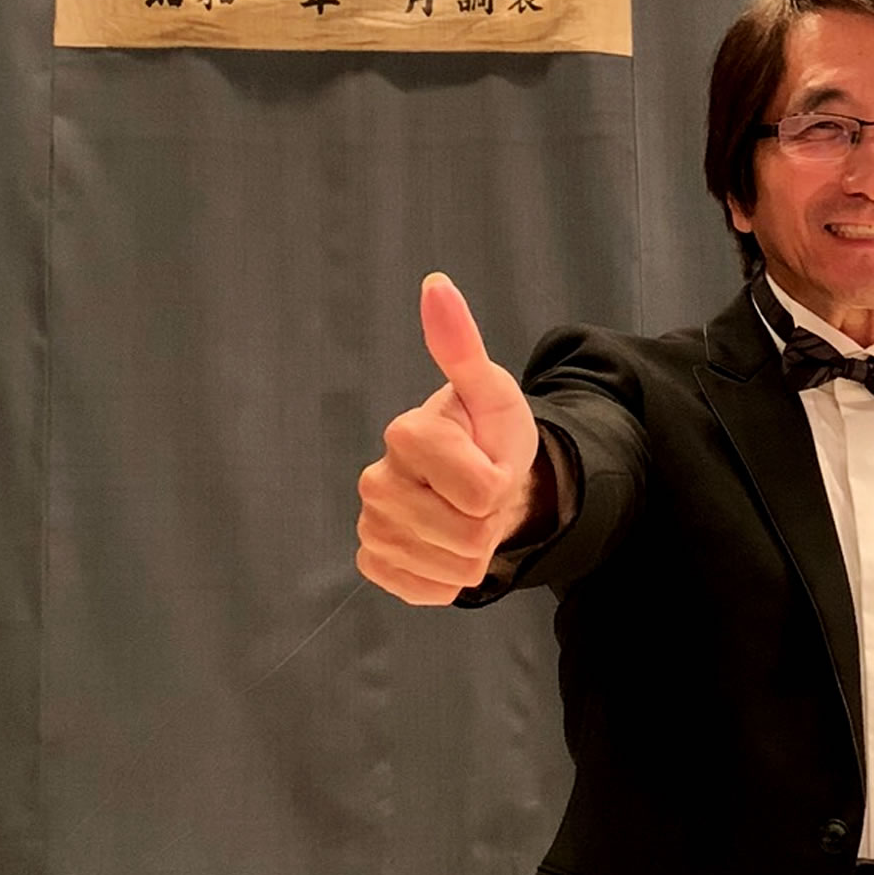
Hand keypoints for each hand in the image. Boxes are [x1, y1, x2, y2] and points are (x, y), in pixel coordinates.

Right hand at [356, 273, 544, 605]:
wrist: (480, 483)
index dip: (502, 482)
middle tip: (481, 495)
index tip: (491, 461)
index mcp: (405, 434)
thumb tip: (436, 284)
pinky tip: (446, 548)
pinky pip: (426, 590)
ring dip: (476, 553)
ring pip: (452, 569)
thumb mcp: (494, 392)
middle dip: (491, 521)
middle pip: (468, 536)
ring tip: (467, 518)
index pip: (483, 491)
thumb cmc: (489, 435)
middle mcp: (375, 480)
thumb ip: (463, 346)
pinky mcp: (375, 562)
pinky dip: (450, 579)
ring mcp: (371, 524)